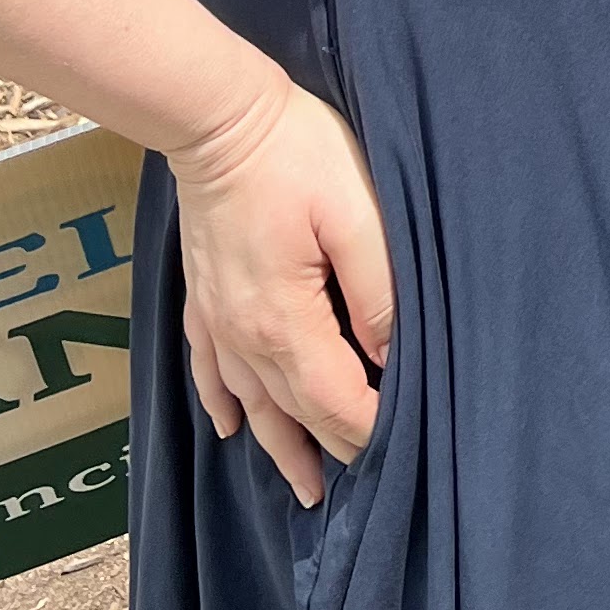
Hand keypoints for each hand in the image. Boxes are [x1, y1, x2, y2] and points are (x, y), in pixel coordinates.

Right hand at [169, 71, 394, 508]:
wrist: (216, 118)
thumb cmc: (297, 155)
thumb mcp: (358, 212)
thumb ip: (378, 291)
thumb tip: (394, 358)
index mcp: (286, 321)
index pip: (334, 403)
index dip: (370, 431)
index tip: (407, 451)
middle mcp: (244, 337)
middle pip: (295, 413)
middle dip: (334, 449)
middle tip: (372, 491)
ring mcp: (217, 322)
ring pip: (253, 405)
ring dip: (282, 448)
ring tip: (308, 490)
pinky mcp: (202, 301)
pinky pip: (210, 372)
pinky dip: (225, 406)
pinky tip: (232, 428)